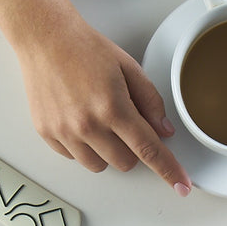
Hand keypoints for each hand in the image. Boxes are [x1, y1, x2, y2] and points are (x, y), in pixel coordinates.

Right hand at [16, 13, 190, 192]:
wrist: (45, 39)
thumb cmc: (86, 49)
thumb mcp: (128, 68)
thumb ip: (150, 101)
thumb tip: (164, 131)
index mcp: (113, 108)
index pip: (149, 150)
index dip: (169, 170)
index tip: (181, 186)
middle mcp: (88, 125)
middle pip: (125, 163)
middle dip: (131, 149)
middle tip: (123, 122)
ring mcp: (64, 132)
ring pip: (98, 166)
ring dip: (106, 151)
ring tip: (97, 120)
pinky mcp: (47, 134)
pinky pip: (73, 157)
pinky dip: (82, 146)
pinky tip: (78, 119)